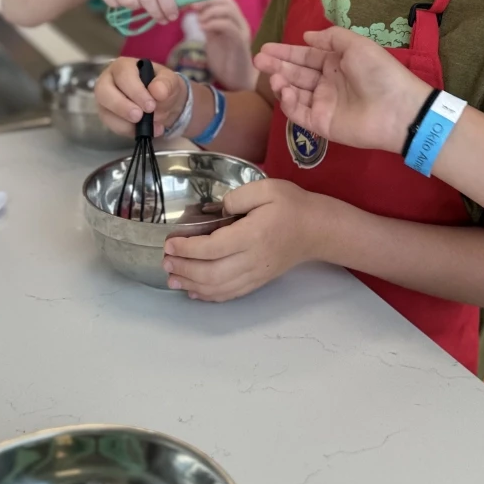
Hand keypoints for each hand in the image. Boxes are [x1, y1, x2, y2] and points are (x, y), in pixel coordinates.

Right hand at [94, 57, 187, 137]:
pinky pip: (111, 125)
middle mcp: (108, 80)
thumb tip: (157, 91)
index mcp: (123, 66)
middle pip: (103, 91)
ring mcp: (105, 100)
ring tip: (147, 128)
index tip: (151, 106)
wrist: (163, 103)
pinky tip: (144, 131)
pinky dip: (127, 130)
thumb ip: (166, 84)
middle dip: (122, 106)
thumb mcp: (170, 81)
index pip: (123, 75)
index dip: (135, 92)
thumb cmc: (161, 86)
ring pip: (104, 111)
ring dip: (124, 123)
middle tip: (139, 117)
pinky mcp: (107, 116)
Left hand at [163, 180, 316, 300]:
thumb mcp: (267, 188)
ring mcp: (256, 274)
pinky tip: (194, 291)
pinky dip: (209, 295)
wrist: (317, 230)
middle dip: (184, 269)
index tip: (169, 244)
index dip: (187, 249)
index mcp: (252, 235)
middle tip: (165, 261)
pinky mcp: (258, 281)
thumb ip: (238, 197)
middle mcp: (253, 259)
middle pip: (211, 273)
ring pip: (218, 288)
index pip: (212, 248)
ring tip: (172, 278)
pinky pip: (230, 294)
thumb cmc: (292, 206)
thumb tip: (217, 211)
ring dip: (191, 285)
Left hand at [194, 0, 255, 90]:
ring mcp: (242, 31)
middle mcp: (239, 22)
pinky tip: (203, 29)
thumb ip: (207, 25)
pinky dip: (214, 24)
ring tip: (199, 21)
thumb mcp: (212, 39)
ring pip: (229, 10)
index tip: (189, 1)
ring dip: (210, 12)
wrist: (238, 81)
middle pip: (227, 0)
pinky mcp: (241, 43)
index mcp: (233, 20)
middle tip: (192, 7)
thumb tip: (195, 12)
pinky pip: (230, 27)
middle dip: (207, 1)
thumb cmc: (225, 62)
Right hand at [255, 27, 428, 154]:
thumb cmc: (379, 72)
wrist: (397, 109)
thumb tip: (307, 36)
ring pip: (295, 93)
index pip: (305, 57)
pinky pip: (299, 113)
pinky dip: (288, 103)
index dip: (286, 53)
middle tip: (258, 60)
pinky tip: (284, 91)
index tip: (266, 49)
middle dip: (276, 66)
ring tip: (273, 78)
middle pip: (296, 74)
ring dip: (281, 83)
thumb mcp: (356, 45)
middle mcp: (328, 83)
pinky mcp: (322, 124)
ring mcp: (324, 105)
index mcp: (336, 64)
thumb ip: (331, 38)